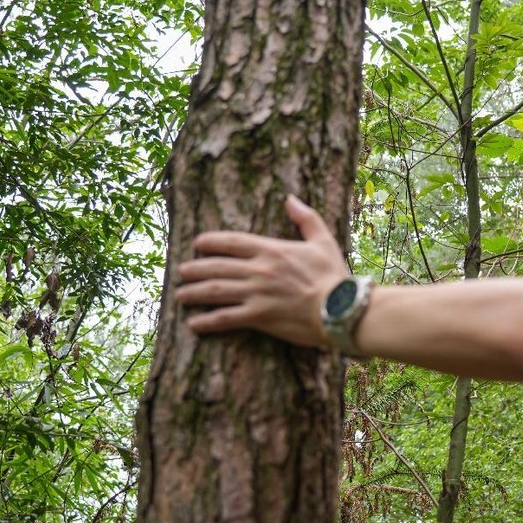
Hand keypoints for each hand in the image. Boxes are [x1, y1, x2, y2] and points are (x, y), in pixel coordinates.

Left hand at [174, 195, 349, 346]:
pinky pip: (226, 318)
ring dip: (194, 292)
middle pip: (216, 266)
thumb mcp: (323, 240)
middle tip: (180, 272)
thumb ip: (305, 218)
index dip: (210, 242)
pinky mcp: (259, 317)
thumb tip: (290, 198)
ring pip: (215, 291)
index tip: (197, 244)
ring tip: (179, 294)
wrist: (342, 308)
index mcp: (272, 249)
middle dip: (194, 269)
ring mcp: (257, 293)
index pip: (232, 242)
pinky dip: (207, 321)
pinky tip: (193, 324)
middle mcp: (259, 270)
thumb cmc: (334, 276)